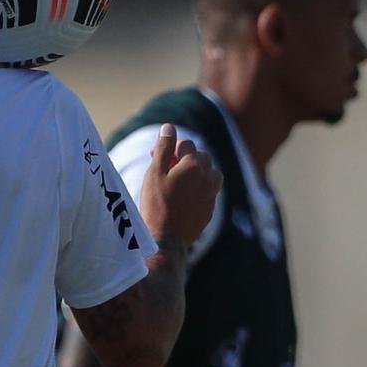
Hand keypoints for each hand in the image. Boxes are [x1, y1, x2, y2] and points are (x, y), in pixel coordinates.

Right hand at [137, 123, 221, 247]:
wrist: (167, 239)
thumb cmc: (156, 204)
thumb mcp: (155, 173)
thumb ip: (163, 148)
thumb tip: (169, 127)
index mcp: (193, 165)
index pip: (186, 145)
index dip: (170, 149)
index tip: (156, 158)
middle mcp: (208, 177)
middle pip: (201, 157)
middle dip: (185, 158)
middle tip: (166, 169)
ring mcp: (212, 194)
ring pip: (211, 173)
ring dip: (197, 172)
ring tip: (180, 181)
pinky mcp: (210, 209)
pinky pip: (209, 191)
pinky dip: (199, 189)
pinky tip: (183, 199)